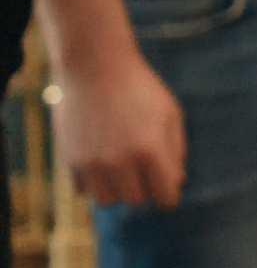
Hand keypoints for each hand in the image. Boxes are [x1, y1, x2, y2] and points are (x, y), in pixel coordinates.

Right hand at [52, 51, 184, 207]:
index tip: (168, 188)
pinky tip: (102, 160)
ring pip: (107, 200)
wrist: (96, 67)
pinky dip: (95, 181)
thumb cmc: (140, 89)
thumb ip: (176, 150)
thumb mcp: (170, 114)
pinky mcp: (70, 160)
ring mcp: (92, 163)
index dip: (169, 195)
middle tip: (145, 168)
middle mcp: (120, 162)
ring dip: (118, 189)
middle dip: (145, 188)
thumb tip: (176, 181)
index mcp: (151, 151)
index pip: (165, 196)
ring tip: (122, 166)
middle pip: (136, 200)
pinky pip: (84, 189)